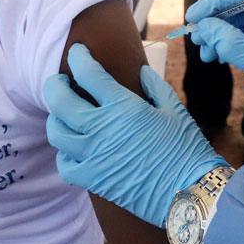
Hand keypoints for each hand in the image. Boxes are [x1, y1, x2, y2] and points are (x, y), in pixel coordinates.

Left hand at [44, 44, 227, 226]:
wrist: (189, 191)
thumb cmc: (186, 149)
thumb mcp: (174, 109)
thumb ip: (154, 86)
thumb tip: (140, 72)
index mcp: (123, 107)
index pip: (88, 73)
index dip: (79, 57)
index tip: (77, 52)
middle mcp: (102, 129)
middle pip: (60, 99)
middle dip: (55, 84)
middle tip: (60, 80)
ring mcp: (94, 156)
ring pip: (56, 131)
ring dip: (55, 118)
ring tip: (63, 113)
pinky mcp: (93, 180)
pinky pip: (64, 164)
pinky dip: (64, 154)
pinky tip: (73, 148)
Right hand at [186, 0, 243, 155]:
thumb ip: (228, 40)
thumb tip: (202, 26)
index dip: (215, 3)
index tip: (192, 14)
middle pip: (239, 6)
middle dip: (215, 21)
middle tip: (194, 35)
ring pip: (237, 23)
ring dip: (217, 35)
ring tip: (203, 51)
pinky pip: (241, 37)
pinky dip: (224, 45)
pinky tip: (212, 56)